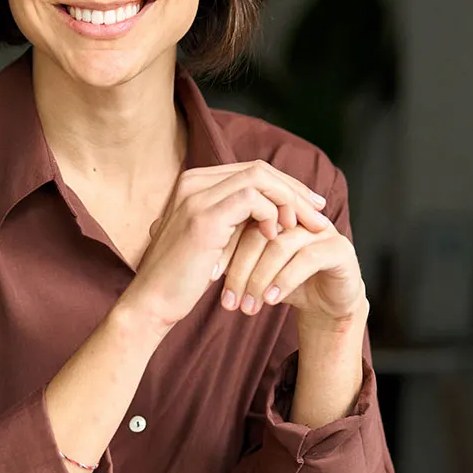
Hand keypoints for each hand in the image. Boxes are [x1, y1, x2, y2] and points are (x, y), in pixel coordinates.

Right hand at [117, 161, 333, 330]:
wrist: (152, 303)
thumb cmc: (182, 277)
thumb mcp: (212, 240)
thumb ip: (234, 220)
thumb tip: (275, 213)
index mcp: (193, 183)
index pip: (251, 170)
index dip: (285, 185)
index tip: (310, 207)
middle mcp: (192, 182)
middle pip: (260, 169)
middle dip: (296, 190)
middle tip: (320, 214)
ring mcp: (196, 197)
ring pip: (260, 178)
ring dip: (290, 201)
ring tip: (305, 227)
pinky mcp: (204, 218)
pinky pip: (252, 199)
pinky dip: (272, 214)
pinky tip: (277, 236)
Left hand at [220, 216, 365, 330]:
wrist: (329, 305)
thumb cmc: (287, 284)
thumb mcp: (255, 269)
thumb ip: (233, 256)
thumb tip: (195, 259)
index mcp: (274, 211)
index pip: (243, 218)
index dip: (225, 246)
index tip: (210, 276)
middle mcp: (297, 214)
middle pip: (259, 230)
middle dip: (240, 267)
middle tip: (227, 299)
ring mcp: (320, 228)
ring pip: (280, 245)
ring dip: (259, 278)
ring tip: (247, 306)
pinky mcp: (338, 248)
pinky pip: (307, 258)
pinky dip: (284, 280)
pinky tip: (271, 300)